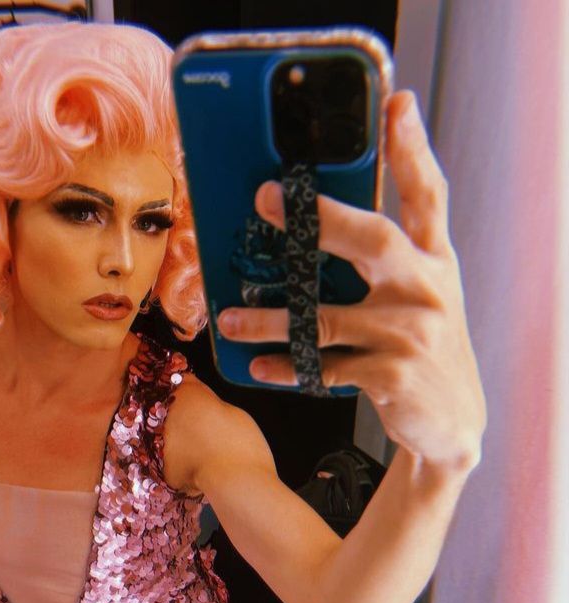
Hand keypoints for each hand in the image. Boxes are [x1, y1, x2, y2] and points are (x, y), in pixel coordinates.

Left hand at [217, 90, 486, 472]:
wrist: (452, 421)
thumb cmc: (422, 346)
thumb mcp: (419, 296)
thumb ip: (387, 262)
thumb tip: (315, 225)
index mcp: (435, 261)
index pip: (427, 196)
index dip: (412, 150)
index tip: (396, 103)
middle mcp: (429, 289)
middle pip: (374, 239)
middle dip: (320, 217)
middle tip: (265, 198)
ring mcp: (413, 333)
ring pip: (326, 317)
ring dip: (271, 318)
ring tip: (228, 318)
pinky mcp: (393, 375)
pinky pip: (325, 366)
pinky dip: (288, 367)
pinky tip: (259, 366)